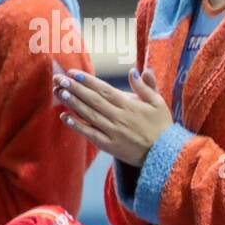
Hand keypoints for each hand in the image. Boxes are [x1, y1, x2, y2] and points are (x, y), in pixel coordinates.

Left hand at [55, 67, 172, 166]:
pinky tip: (64, 117)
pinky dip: (77, 126)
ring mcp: (113, 132)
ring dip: (73, 103)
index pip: (104, 89)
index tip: (72, 72)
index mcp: (129, 105)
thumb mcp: (159, 103)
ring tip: (59, 92)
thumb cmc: (162, 126)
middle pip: (92, 100)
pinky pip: (90, 134)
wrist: (165, 154)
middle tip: (58, 78)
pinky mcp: (109, 145)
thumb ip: (146, 86)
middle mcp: (118, 117)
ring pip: (89, 114)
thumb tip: (134, 71)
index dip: (87, 80)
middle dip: (74, 88)